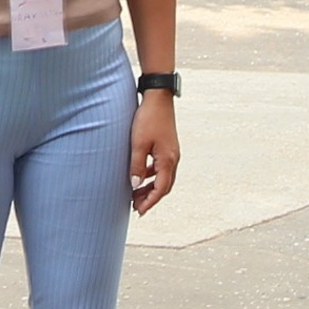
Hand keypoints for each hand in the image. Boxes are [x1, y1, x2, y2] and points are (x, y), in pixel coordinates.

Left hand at [129, 95, 178, 212]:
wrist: (158, 97)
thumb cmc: (148, 118)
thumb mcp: (138, 144)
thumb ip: (136, 166)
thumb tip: (135, 185)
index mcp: (168, 160)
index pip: (161, 189)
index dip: (150, 202)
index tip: (139, 211)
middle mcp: (173, 158)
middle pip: (164, 186)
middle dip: (150, 198)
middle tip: (136, 207)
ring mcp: (171, 152)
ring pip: (162, 177)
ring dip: (150, 187)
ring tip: (136, 194)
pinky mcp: (167, 146)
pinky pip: (160, 167)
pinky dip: (151, 175)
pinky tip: (140, 175)